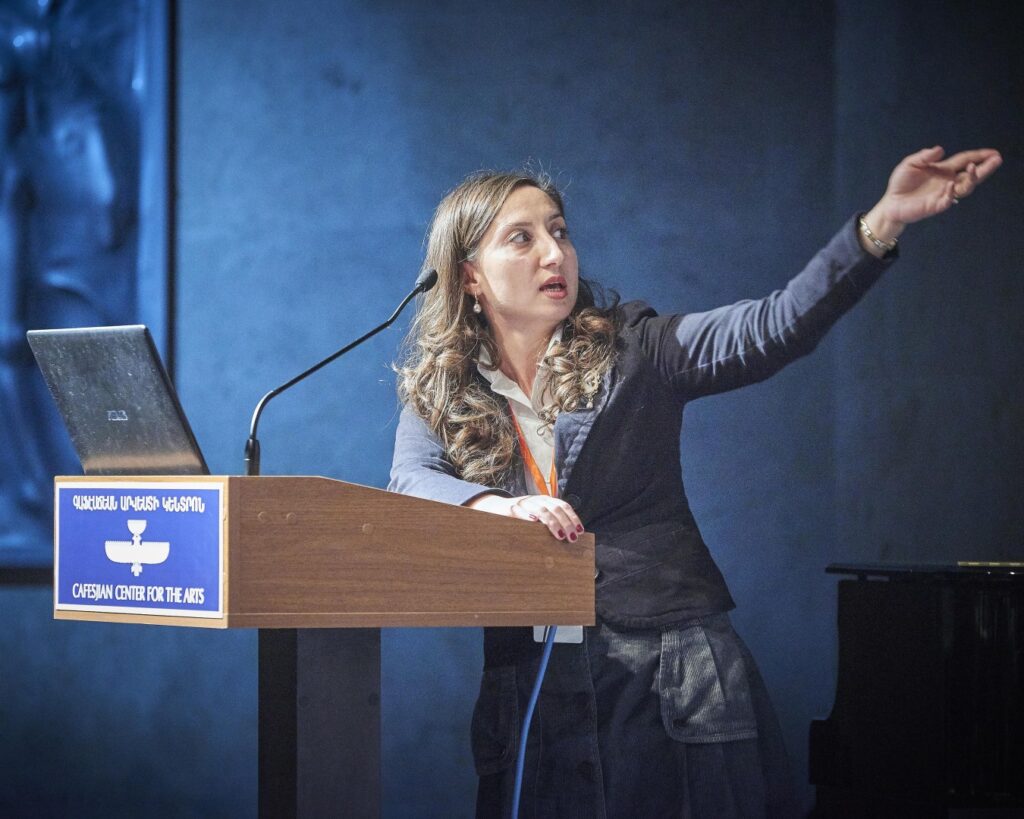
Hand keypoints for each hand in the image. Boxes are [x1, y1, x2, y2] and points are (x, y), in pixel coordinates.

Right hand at [467, 493, 584, 541]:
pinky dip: (527, 515)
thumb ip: (551, 524)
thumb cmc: (522, 517)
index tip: (580, 531)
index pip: (563, 506)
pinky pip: (520, 511)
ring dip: (552, 523)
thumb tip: (570, 538)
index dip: (573, 518)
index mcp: (546, 501)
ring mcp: (524, 502)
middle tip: (571, 538)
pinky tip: (534, 522)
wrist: (498, 508)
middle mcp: (537, 499)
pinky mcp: (511, 508)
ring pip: (542, 510)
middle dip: (565, 524)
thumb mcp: (538, 518)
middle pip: (555, 509)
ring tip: (560, 535)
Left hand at [861, 146, 1002, 252]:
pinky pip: (948, 200)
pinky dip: (951, 192)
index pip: (965, 160)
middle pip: (971, 174)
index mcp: (943, 170)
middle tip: (997, 160)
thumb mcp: (910, 164)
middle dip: (985, 167)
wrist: (891, 203)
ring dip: (970, 178)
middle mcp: (948, 181)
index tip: (993, 153)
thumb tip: (940, 149)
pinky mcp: (936, 206)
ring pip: (965, 187)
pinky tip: (950, 185)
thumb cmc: (901, 183)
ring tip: (972, 168)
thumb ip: (924, 156)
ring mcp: (944, 194)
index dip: (978, 156)